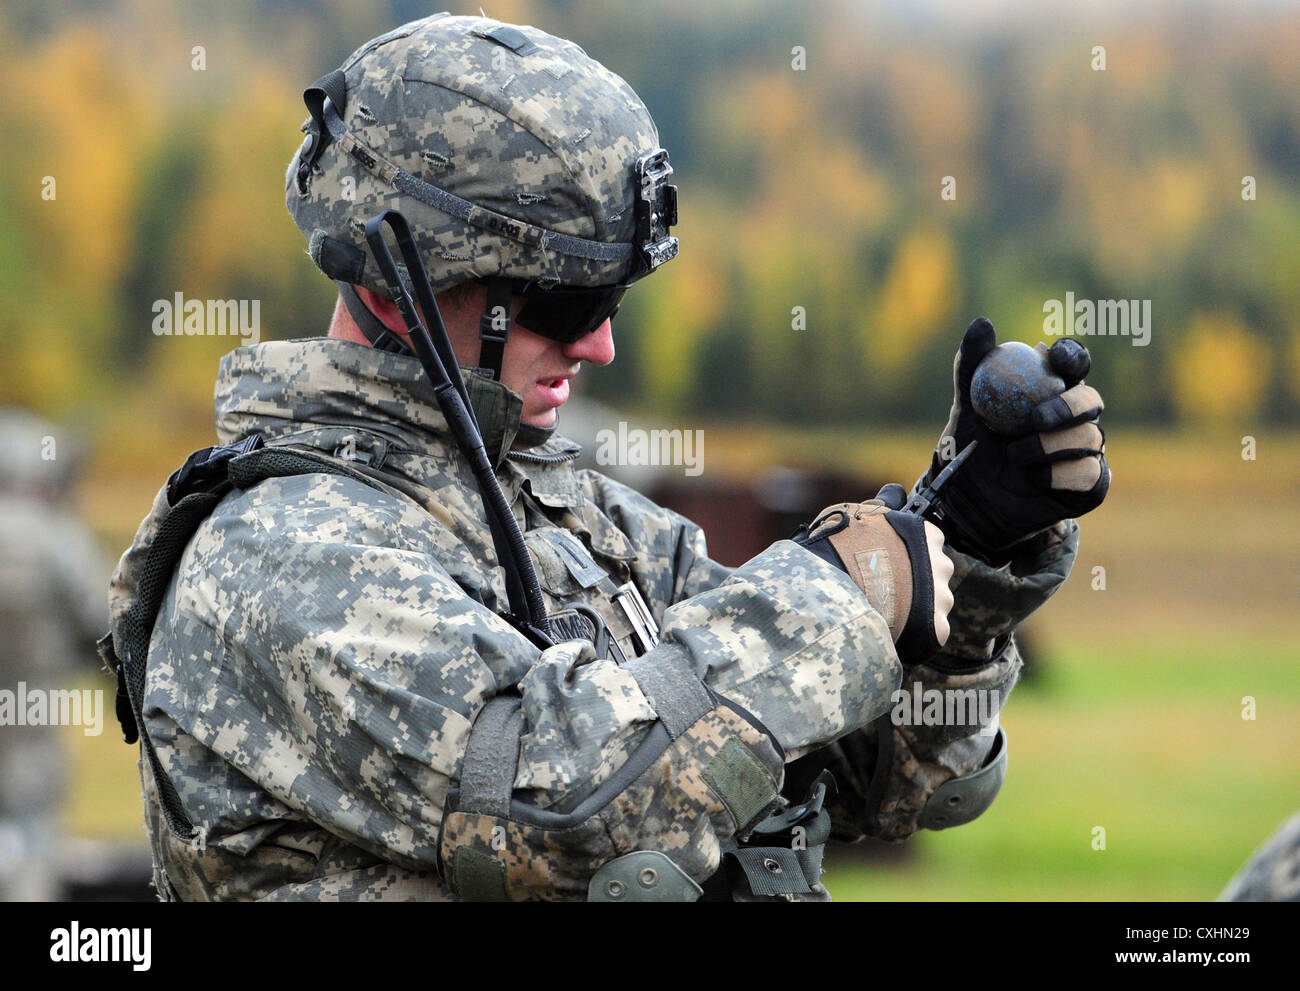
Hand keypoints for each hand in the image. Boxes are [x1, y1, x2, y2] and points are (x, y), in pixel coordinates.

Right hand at [794, 488, 954, 661]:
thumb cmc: (840, 548)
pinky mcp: (937, 628)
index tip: (886, 562)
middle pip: (933, 574)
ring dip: (914, 609)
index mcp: (927, 534)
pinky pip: (929, 632)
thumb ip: (882, 507)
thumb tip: (895, 492)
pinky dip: (914, 634)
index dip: (905, 554)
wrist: (835, 589)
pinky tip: (890, 628)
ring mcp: (942, 597)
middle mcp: (942, 563)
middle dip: (913, 582)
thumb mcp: (857, 515)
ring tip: (882, 612)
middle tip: (882, 589)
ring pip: (933, 604)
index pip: (927, 543)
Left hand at [932, 317, 1109, 561]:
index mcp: (1051, 392)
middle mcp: (1074, 420)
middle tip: (1036, 419)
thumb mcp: (964, 407)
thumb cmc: (967, 451)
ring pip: (1090, 437)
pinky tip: (1033, 478)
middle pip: (1092, 399)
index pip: (1073, 364)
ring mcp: (1085, 452)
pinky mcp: (1090, 485)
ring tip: (1016, 458)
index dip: (1071, 356)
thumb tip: (982, 323)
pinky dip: (1058, 474)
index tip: (1054, 358)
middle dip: (1067, 407)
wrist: (967, 501)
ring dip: (1050, 447)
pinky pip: (1089, 472)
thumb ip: (972, 366)